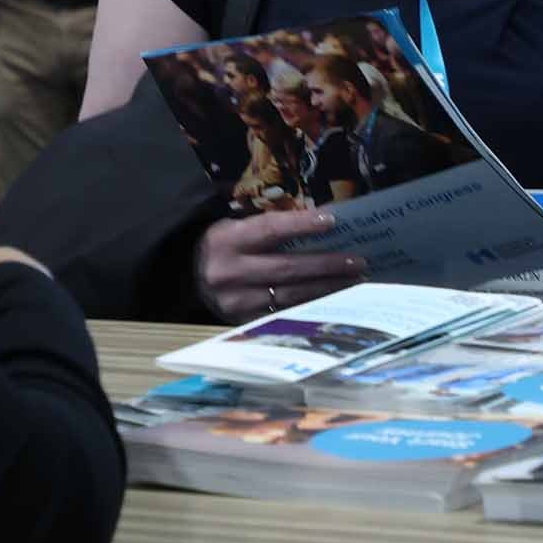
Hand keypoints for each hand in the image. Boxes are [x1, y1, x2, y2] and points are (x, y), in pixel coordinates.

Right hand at [195, 210, 365, 323]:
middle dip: (326, 264)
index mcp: (227, 240)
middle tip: (358, 261)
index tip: (333, 220)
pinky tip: (333, 300)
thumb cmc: (222, 245)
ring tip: (354, 281)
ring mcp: (236, 301)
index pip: (270, 229)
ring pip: (290, 295)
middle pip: (287, 267)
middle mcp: (229, 272)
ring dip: (326, 288)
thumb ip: (269, 227)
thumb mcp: (235, 226)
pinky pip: (283, 313)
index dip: (302, 225)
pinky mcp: (242, 321)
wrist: (185, 277)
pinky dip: (311, 306)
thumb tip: (321, 221)